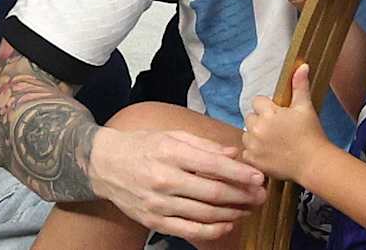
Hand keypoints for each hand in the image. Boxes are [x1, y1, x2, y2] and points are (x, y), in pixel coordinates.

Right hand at [88, 127, 265, 243]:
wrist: (104, 164)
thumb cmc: (141, 145)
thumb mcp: (170, 136)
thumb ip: (204, 145)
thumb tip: (234, 152)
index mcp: (170, 152)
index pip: (213, 165)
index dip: (240, 173)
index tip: (259, 176)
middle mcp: (164, 178)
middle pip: (214, 193)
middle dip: (243, 195)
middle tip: (261, 195)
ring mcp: (158, 203)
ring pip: (206, 213)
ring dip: (233, 213)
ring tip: (249, 208)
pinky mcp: (154, 220)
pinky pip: (190, 230)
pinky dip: (213, 230)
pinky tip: (227, 224)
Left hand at [241, 64, 328, 181]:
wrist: (315, 164)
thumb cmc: (312, 135)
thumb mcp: (306, 108)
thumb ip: (300, 86)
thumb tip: (301, 66)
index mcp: (268, 113)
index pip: (257, 101)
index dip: (268, 108)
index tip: (279, 116)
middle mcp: (257, 128)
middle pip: (250, 117)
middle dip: (261, 121)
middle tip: (278, 130)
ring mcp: (254, 145)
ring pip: (247, 134)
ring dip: (256, 136)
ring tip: (274, 142)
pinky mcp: (254, 160)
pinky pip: (247, 152)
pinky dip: (255, 153)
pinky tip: (269, 154)